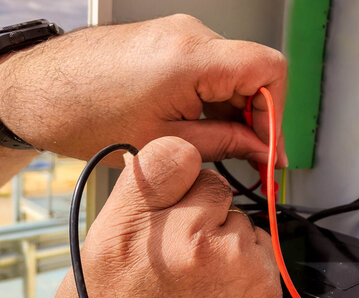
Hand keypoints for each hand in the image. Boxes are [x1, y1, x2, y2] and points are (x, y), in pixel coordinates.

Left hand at [0, 14, 286, 166]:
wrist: (37, 91)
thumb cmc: (82, 113)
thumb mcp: (165, 142)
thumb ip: (224, 145)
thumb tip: (261, 150)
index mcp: (190, 57)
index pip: (268, 70)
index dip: (276, 114)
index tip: (269, 147)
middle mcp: (190, 36)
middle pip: (254, 73)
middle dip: (257, 118)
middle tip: (252, 157)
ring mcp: (180, 35)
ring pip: (235, 73)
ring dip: (236, 112)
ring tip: (221, 146)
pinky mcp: (171, 41)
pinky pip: (212, 69)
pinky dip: (216, 100)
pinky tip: (203, 127)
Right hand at [52, 137, 281, 297]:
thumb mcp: (87, 282)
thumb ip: (116, 223)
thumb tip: (137, 177)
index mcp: (126, 236)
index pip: (166, 154)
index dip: (176, 162)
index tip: (178, 174)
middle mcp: (179, 240)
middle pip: (209, 182)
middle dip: (201, 204)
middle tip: (188, 239)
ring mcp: (226, 258)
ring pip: (236, 215)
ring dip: (224, 236)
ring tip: (203, 276)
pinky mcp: (262, 278)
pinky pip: (259, 244)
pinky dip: (246, 260)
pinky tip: (224, 290)